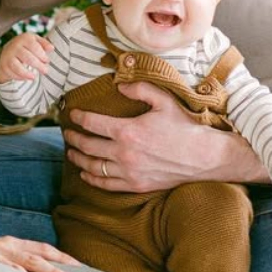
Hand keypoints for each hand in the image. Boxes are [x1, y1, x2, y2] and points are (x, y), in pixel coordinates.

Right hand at [0, 32, 52, 83]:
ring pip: (16, 66)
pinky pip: (12, 73)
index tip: (47, 61)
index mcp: (24, 38)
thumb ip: (44, 44)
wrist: (9, 51)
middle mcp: (14, 46)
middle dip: (38, 65)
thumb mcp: (36, 41)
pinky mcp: (4, 66)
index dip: (42, 55)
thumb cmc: (27, 46)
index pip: (34, 46)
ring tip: (34, 78)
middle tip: (46, 71)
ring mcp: (8, 56)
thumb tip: (51, 48)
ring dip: (26, 73)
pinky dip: (20, 77)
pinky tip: (27, 78)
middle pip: (27, 57)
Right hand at [0, 232, 78, 271]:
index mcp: (12, 243)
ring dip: (47, 271)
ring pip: (26, 261)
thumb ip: (13, 261)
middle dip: (58, 267)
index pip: (42, 248)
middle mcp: (7, 244)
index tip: (79, 266)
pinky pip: (3, 268)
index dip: (60, 256)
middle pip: (38, 255)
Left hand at [65, 81, 255, 192]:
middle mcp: (124, 153)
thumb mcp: (164, 100)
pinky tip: (85, 174)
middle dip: (74, 139)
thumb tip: (118, 85)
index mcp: (128, 131)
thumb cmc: (185, 127)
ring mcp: (129, 172)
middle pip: (88, 146)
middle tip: (67, 133)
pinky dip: (92, 179)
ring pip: (93, 166)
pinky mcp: (136, 185)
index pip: (93, 124)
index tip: (72, 115)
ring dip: (79, 159)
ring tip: (71, 152)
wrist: (204, 157)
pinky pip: (106, 184)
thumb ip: (139, 89)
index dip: (79, 118)